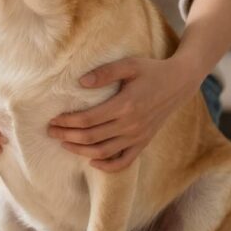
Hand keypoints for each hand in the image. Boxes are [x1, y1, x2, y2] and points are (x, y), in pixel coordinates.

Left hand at [48, 57, 200, 171]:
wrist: (180, 83)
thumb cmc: (152, 71)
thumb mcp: (129, 65)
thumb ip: (105, 73)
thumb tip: (80, 82)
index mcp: (125, 105)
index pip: (87, 119)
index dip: (67, 122)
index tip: (53, 119)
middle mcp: (131, 125)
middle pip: (91, 137)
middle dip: (67, 136)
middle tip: (50, 132)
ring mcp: (138, 136)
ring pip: (103, 152)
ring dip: (80, 151)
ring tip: (64, 144)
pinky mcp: (144, 142)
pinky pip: (124, 161)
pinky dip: (107, 165)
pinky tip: (92, 161)